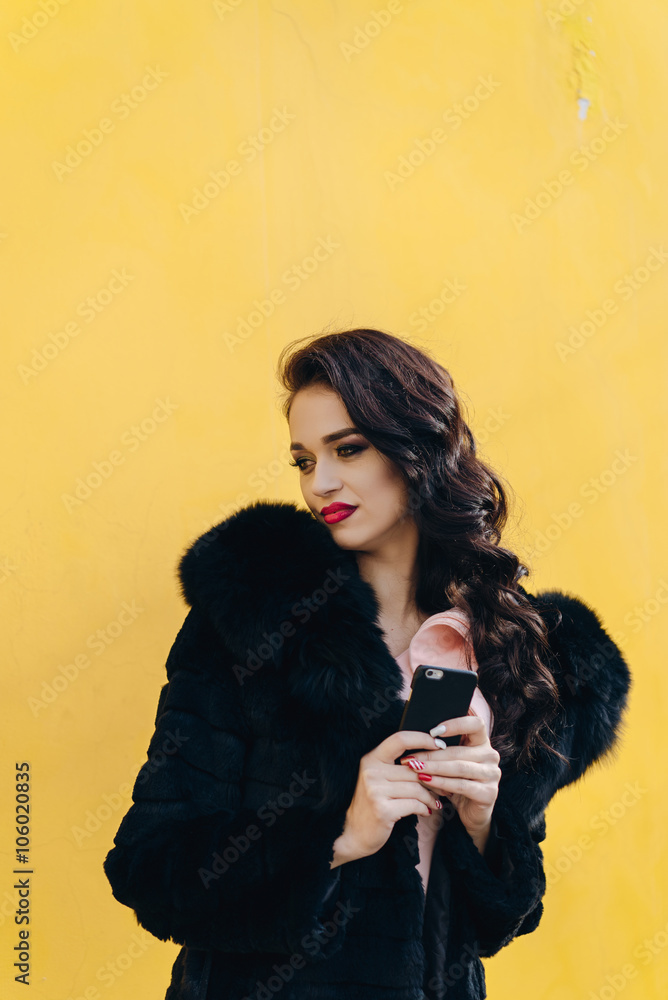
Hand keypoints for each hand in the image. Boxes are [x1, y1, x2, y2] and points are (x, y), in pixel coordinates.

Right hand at [331, 729, 445, 866]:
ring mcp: (375, 790)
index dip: (422, 738)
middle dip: (433, 779)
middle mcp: (371, 771)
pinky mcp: (382, 809)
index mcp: (371, 759)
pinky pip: (414, 804)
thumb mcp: (379, 780)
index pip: (399, 739)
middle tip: (444, 787)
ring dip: (430, 797)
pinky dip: (424, 808)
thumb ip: (398, 767)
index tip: (439, 744)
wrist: (354, 834)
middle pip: (414, 769)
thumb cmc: (373, 804)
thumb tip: (431, 758)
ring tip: (435, 802)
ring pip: (417, 788)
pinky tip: (426, 811)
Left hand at [399, 715, 500, 844]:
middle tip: (410, 757)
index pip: (476, 724)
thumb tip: (414, 739)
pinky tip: (426, 781)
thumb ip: (441, 749)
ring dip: (434, 768)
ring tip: (415, 768)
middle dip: (431, 754)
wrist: (472, 813)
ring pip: (459, 767)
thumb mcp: (451, 763)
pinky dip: (441, 782)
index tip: (433, 730)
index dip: (456, 723)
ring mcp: (492, 774)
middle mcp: (491, 755)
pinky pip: (461, 785)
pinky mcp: (489, 793)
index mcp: (483, 742)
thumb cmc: (458, 782)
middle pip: (459, 750)